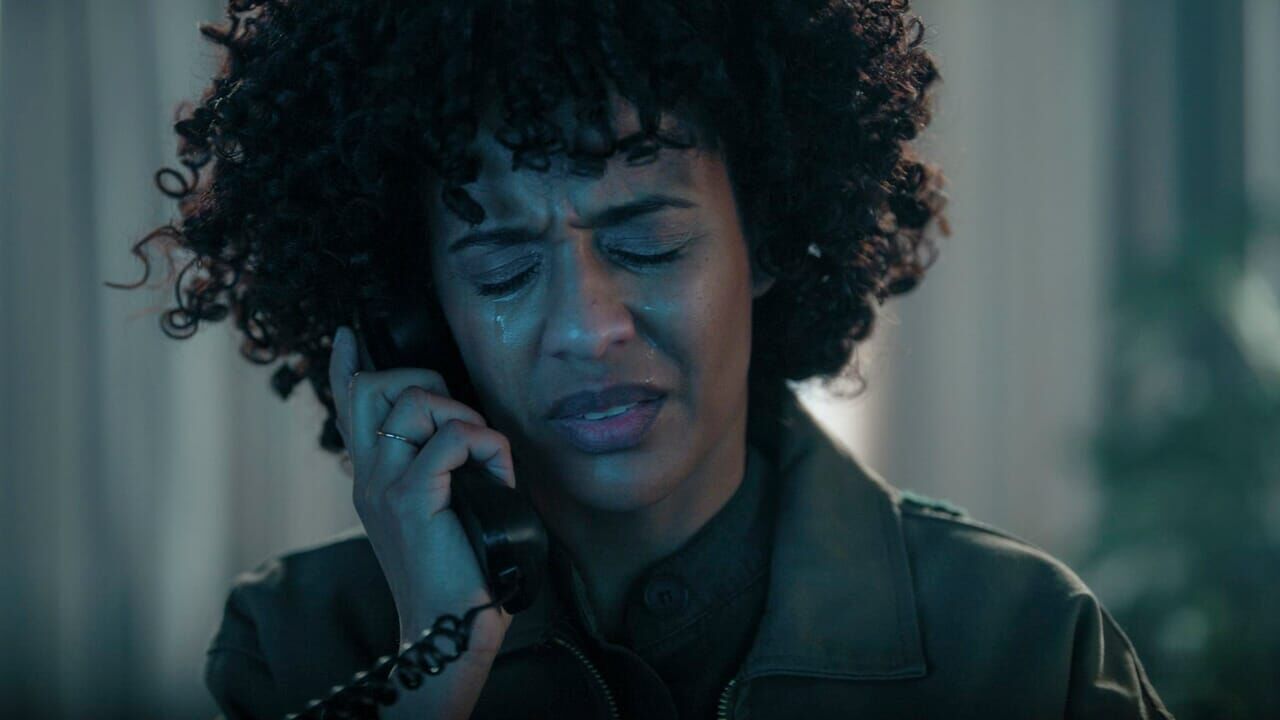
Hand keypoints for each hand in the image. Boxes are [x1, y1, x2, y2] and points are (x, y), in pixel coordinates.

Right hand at [328, 325, 514, 658]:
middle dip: (425, 381)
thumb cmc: (454, 573)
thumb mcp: (437, 511)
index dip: (347, 366)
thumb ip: (433, 471)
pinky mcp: (411, 498)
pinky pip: (454, 438)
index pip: (349, 408)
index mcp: (371, 479)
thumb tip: (458, 433)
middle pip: (376, 387)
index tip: (348, 334)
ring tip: (481, 455)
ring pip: (413, 400)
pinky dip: (488, 446)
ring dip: (462, 415)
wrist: (445, 628)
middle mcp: (368, 477)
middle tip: (459, 420)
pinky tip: (499, 474)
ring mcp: (384, 486)